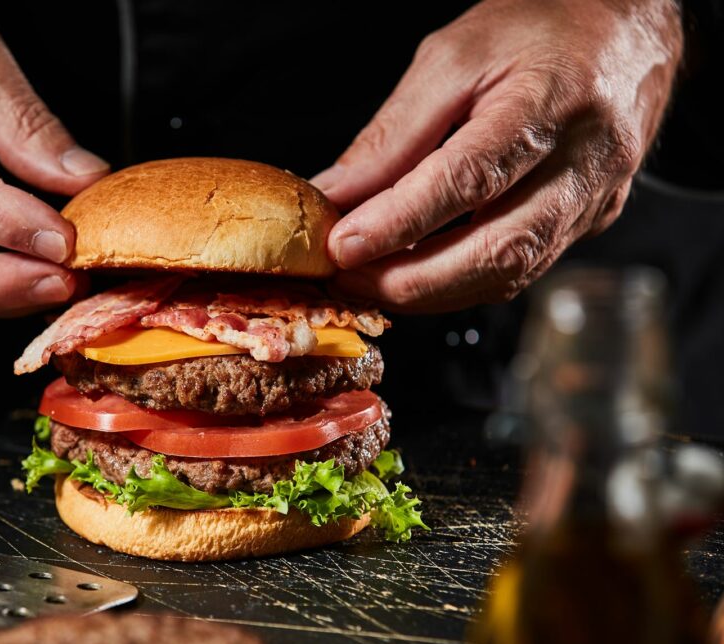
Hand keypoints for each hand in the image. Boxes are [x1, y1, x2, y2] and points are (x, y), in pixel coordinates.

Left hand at [314, 0, 681, 311]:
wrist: (629, 30)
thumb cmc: (541, 28)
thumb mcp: (455, 56)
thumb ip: (395, 132)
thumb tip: (338, 193)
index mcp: (551, 101)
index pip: (469, 179)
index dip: (400, 221)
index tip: (344, 245)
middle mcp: (585, 160)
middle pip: (498, 248)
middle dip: (411, 279)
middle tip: (350, 277)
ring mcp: (594, 198)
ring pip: (511, 272)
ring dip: (432, 291)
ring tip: (371, 280)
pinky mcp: (591, 220)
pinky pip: (523, 268)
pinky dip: (462, 281)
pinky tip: (417, 273)